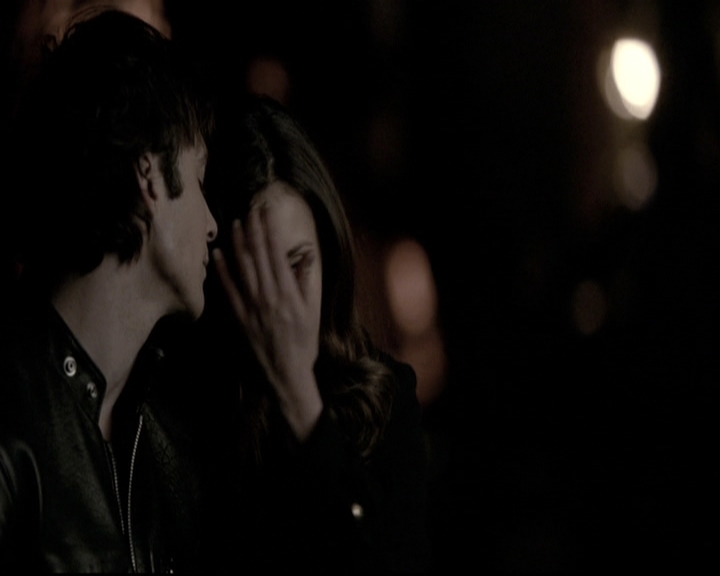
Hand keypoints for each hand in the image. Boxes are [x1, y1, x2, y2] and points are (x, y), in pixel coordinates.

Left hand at [212, 206, 322, 440]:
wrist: (285, 375)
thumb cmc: (303, 345)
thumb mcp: (312, 313)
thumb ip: (307, 283)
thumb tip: (306, 256)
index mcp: (288, 293)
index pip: (276, 253)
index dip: (270, 230)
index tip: (267, 212)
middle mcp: (268, 296)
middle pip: (258, 255)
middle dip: (254, 229)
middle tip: (250, 208)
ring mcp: (251, 306)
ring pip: (242, 268)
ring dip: (238, 243)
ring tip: (235, 223)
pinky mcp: (238, 317)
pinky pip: (229, 289)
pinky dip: (223, 270)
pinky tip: (219, 253)